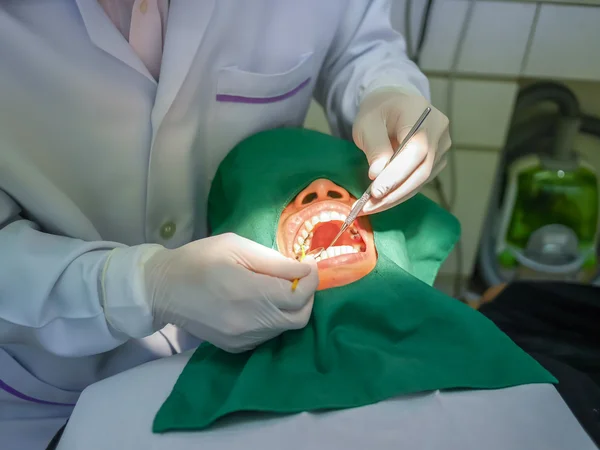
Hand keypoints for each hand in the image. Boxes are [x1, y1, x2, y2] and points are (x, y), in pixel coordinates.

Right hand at [143, 233, 318, 352]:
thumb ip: (272, 260)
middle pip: (299, 317)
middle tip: (298, 277)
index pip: (299, 295)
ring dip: (291, 308)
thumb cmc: (198, 259)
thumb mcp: (235, 246)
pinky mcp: (236, 347)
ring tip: (277, 288)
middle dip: (307, 296)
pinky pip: (268, 336)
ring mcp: (242, 339)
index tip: (308, 263)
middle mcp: (249, 322)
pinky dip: (274, 320)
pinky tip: (262, 304)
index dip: (311, 278)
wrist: (161, 289)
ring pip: (285, 328)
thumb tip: (303, 269)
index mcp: (248, 293)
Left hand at [352, 87, 450, 214]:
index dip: (397, 174)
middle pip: (421, 170)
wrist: (395, 103)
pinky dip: (400, 193)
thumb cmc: (379, 111)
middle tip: (368, 208)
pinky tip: (380, 201)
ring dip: (395, 197)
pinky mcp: (438, 161)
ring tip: (369, 208)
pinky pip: (419, 181)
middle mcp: (439, 131)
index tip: (375, 192)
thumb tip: (377, 175)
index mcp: (421, 114)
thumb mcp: (367, 123)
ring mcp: (442, 147)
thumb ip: (375, 147)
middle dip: (394, 192)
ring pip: (421, 180)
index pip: (416, 149)